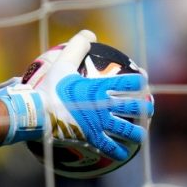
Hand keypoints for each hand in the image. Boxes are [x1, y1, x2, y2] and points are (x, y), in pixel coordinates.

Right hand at [0, 30, 153, 159]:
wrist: (38, 113)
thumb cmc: (49, 88)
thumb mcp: (61, 64)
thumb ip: (77, 47)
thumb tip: (90, 32)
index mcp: (100, 88)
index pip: (129, 82)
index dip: (139, 80)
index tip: (143, 79)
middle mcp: (104, 106)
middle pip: (134, 107)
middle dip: (144, 107)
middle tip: (148, 107)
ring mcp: (100, 124)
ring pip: (126, 130)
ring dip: (136, 132)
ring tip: (141, 134)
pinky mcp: (92, 139)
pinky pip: (109, 147)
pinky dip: (118, 151)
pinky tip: (123, 154)